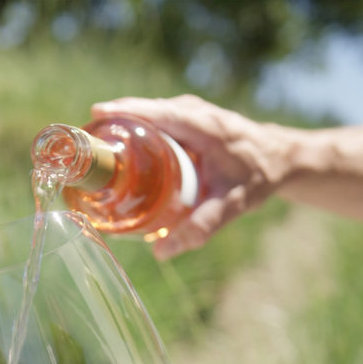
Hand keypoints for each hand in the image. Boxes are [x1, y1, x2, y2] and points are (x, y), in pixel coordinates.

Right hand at [91, 95, 290, 259]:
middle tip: (80, 151)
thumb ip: (201, 227)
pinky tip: (116, 154)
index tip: (92, 118)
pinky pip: (151, 122)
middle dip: (110, 127)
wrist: (281, 157)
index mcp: (201, 124)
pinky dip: (132, 133)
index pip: (154, 111)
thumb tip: (162, 252)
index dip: (122, 112)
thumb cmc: (259, 176)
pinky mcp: (183, 120)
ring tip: (90, 155)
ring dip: (118, 130)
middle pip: (140, 113)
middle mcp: (191, 112)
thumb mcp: (234, 204)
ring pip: (144, 116)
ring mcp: (186, 113)